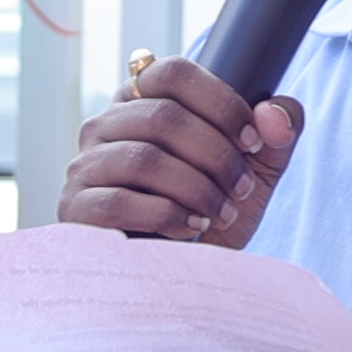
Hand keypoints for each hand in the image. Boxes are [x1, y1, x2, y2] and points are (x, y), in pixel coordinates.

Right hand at [58, 58, 303, 247]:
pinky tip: (188, 228)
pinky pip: (118, 201)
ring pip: (144, 158)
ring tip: (220, 212)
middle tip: (241, 188)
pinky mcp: (75, 208)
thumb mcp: (255, 173)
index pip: (173, 72)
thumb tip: (274, 116)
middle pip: (163, 116)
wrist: (178, 279)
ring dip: (196, 188)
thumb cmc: (211, 214)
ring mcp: (85, 165)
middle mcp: (105, 125)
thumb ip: (276, 134)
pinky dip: (164, 214)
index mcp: (143, 101)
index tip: (253, 141)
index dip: (220, 102)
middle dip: (216, 155)